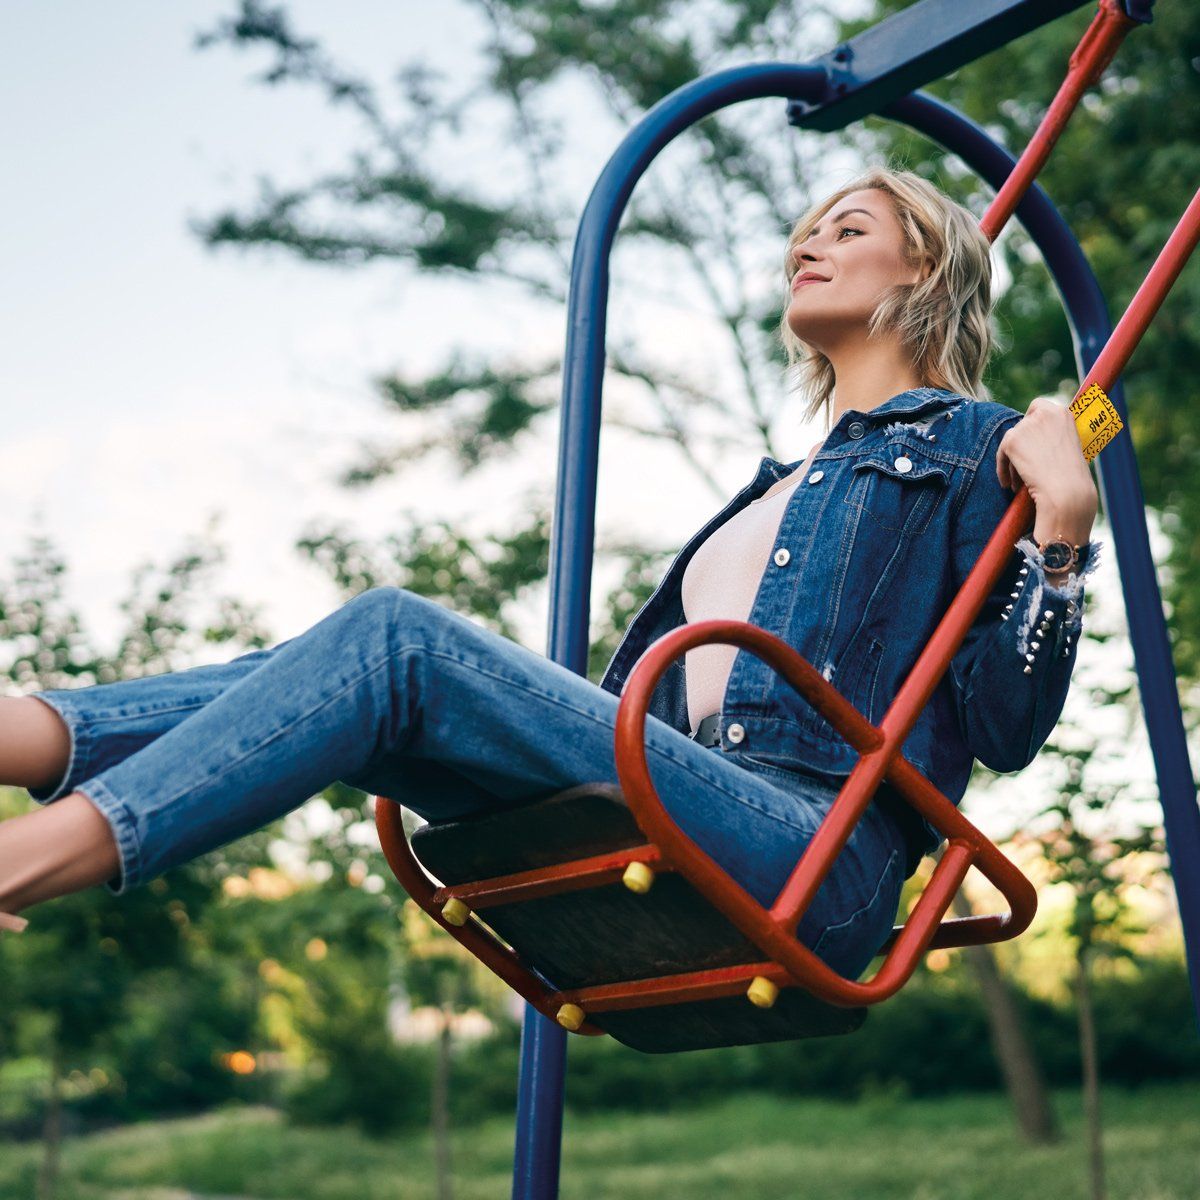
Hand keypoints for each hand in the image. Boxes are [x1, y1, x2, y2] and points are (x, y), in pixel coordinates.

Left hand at [996, 396, 1097, 548]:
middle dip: (1022, 448)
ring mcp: (1027, 425)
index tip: (1029, 440)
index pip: (1037, 407)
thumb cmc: (1072, 477)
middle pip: (1022, 427)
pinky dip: (1002, 469)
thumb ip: (1051, 436)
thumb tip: (1031, 442)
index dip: (1030, 423)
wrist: (1066, 491)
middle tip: (1024, 469)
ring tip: (1018, 484)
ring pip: (1011, 443)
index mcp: (1062, 412)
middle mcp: (1044, 413)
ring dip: (1013, 462)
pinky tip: (1007, 484)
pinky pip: (1002, 454)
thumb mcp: (1068, 446)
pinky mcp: (1012, 440)